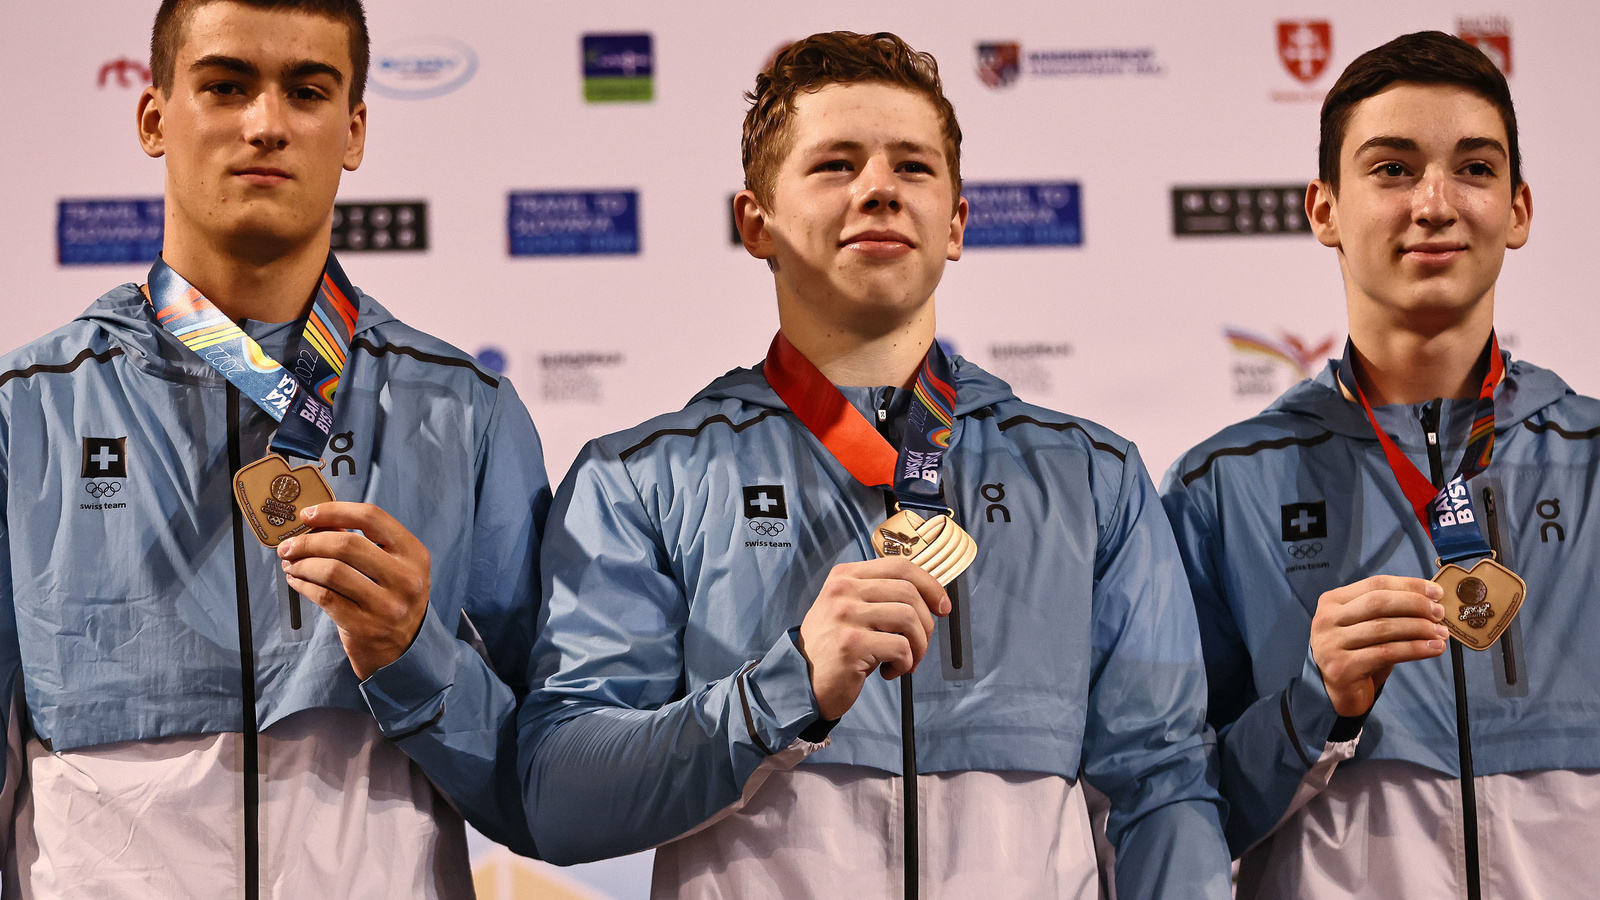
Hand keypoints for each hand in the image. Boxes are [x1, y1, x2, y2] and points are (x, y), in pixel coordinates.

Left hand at [276, 502, 431, 679]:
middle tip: (289, 545)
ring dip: (302, 564)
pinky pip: (324, 597)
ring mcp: (386, 605)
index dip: (335, 511)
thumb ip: (368, 544)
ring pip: (331, 571)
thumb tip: (318, 524)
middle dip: (309, 541)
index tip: (308, 514)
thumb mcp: (396, 567)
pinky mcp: (365, 626)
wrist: (405, 649)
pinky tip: (297, 581)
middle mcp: (405, 578)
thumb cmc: (393, 598)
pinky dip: (303, 585)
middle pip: (347, 545)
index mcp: (414, 554)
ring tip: (291, 563)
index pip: (372, 518)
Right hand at [796, 558, 950, 720]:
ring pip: (909, 618)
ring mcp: (845, 616)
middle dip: (926, 624)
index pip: (900, 566)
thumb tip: (932, 596)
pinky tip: (889, 671)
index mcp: (845, 575)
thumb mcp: (849, 608)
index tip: (942, 607)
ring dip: (918, 646)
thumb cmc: (834, 646)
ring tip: (905, 660)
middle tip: (918, 645)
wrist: (801, 681)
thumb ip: (880, 595)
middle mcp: (843, 590)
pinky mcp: (851, 644)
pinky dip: (905, 663)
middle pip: (909, 593)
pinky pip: (900, 647)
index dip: (930, 585)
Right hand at [1310, 575, 1446, 716]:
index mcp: (1332, 601)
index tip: (1436, 593)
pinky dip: (1415, 649)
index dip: (1409, 586)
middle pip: (1378, 603)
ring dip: (1419, 628)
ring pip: (1384, 628)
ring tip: (1441, 633)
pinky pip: (1387, 653)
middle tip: (1439, 614)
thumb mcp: (1368, 625)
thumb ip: (1389, 611)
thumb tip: (1431, 600)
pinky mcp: (1342, 667)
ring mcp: (1331, 644)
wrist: (1339, 692)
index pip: (1375, 584)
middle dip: (1415, 605)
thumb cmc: (1359, 653)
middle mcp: (1326, 619)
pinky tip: (1434, 649)